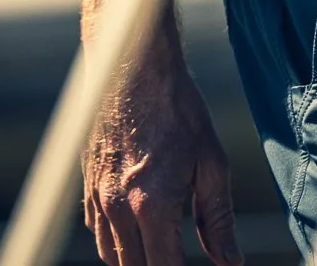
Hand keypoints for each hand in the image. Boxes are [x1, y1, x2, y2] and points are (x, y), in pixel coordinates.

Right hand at [82, 38, 241, 265]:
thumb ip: (218, 218)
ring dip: (137, 260)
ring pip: (112, 256)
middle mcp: (116, 209)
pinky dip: (118, 242)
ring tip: (165, 250)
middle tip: (182, 258)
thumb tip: (230, 261)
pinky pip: (98, 232)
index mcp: (151, 205)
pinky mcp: (86, 187)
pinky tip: (141, 230)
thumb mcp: (211, 163)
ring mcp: (96, 199)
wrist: (133, 69)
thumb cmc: (179, 111)